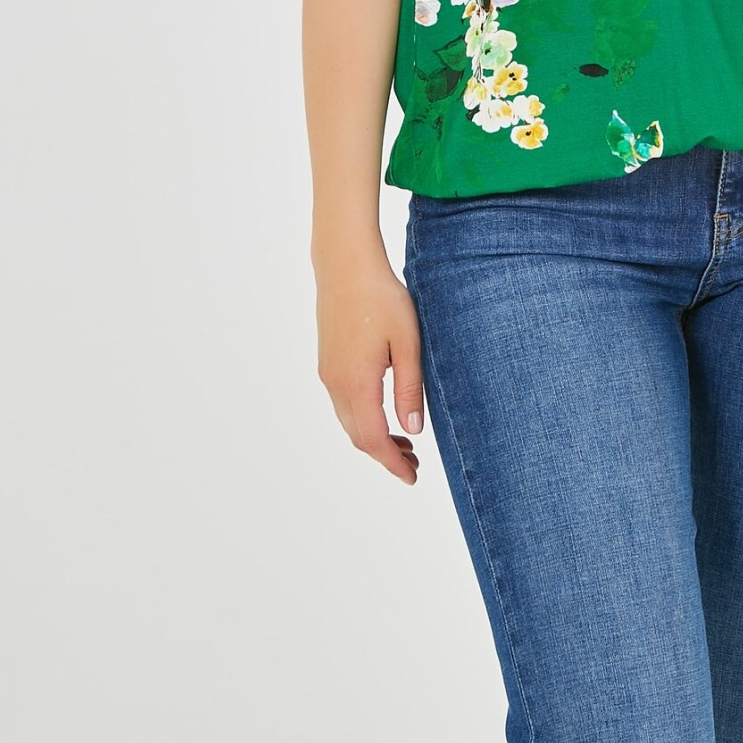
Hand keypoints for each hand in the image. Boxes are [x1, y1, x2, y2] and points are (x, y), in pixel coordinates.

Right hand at [314, 251, 425, 484]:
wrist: (345, 265)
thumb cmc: (381, 298)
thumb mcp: (406, 343)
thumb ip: (409, 389)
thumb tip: (413, 431)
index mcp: (357, 383)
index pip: (373, 439)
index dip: (392, 463)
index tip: (412, 478)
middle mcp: (336, 384)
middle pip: (357, 436)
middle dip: (385, 454)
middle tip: (414, 463)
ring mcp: (328, 372)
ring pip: (348, 420)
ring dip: (374, 436)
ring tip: (405, 441)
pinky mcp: (328, 361)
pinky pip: (343, 403)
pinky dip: (363, 418)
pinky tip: (383, 410)